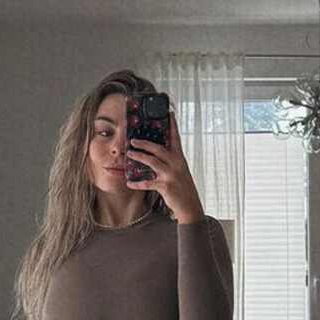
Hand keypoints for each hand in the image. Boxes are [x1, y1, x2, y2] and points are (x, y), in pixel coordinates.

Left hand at [127, 107, 203, 222]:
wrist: (190, 205)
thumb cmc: (183, 187)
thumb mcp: (180, 170)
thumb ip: (171, 160)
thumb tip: (158, 152)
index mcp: (180, 158)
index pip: (176, 138)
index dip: (172, 125)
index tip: (169, 114)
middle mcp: (176, 164)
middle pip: (159, 149)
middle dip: (145, 143)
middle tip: (133, 140)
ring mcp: (171, 175)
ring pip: (152, 162)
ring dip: (139, 156)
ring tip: (129, 153)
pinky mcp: (166, 186)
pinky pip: (148, 183)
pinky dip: (138, 183)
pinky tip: (130, 182)